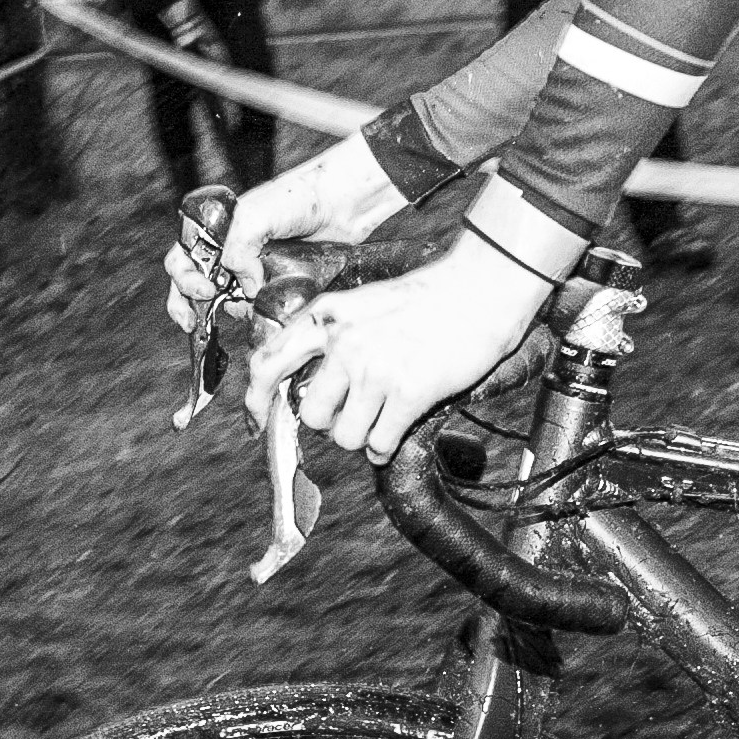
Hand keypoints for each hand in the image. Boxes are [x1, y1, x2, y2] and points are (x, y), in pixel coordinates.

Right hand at [161, 133, 398, 338]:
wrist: (340, 205)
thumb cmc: (297, 200)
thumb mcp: (256, 216)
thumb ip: (239, 248)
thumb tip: (245, 287)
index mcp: (216, 231)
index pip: (182, 259)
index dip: (184, 279)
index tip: (206, 290)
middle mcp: (229, 252)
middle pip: (191, 285)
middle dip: (186, 306)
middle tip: (193, 323)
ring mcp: (251, 271)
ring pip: (224, 301)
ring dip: (227, 311)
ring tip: (244, 309)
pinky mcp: (273, 286)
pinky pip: (254, 308)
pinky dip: (253, 316)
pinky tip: (260, 315)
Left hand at [250, 233, 557, 463]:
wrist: (480, 289)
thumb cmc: (426, 299)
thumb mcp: (364, 304)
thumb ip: (333, 338)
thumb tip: (309, 389)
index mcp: (326, 317)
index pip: (268, 363)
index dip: (257, 400)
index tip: (258, 422)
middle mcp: (344, 343)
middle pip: (310, 414)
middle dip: (331, 423)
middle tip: (356, 413)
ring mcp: (375, 369)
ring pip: (345, 437)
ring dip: (363, 437)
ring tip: (382, 419)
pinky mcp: (407, 393)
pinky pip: (380, 444)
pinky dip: (385, 448)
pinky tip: (395, 434)